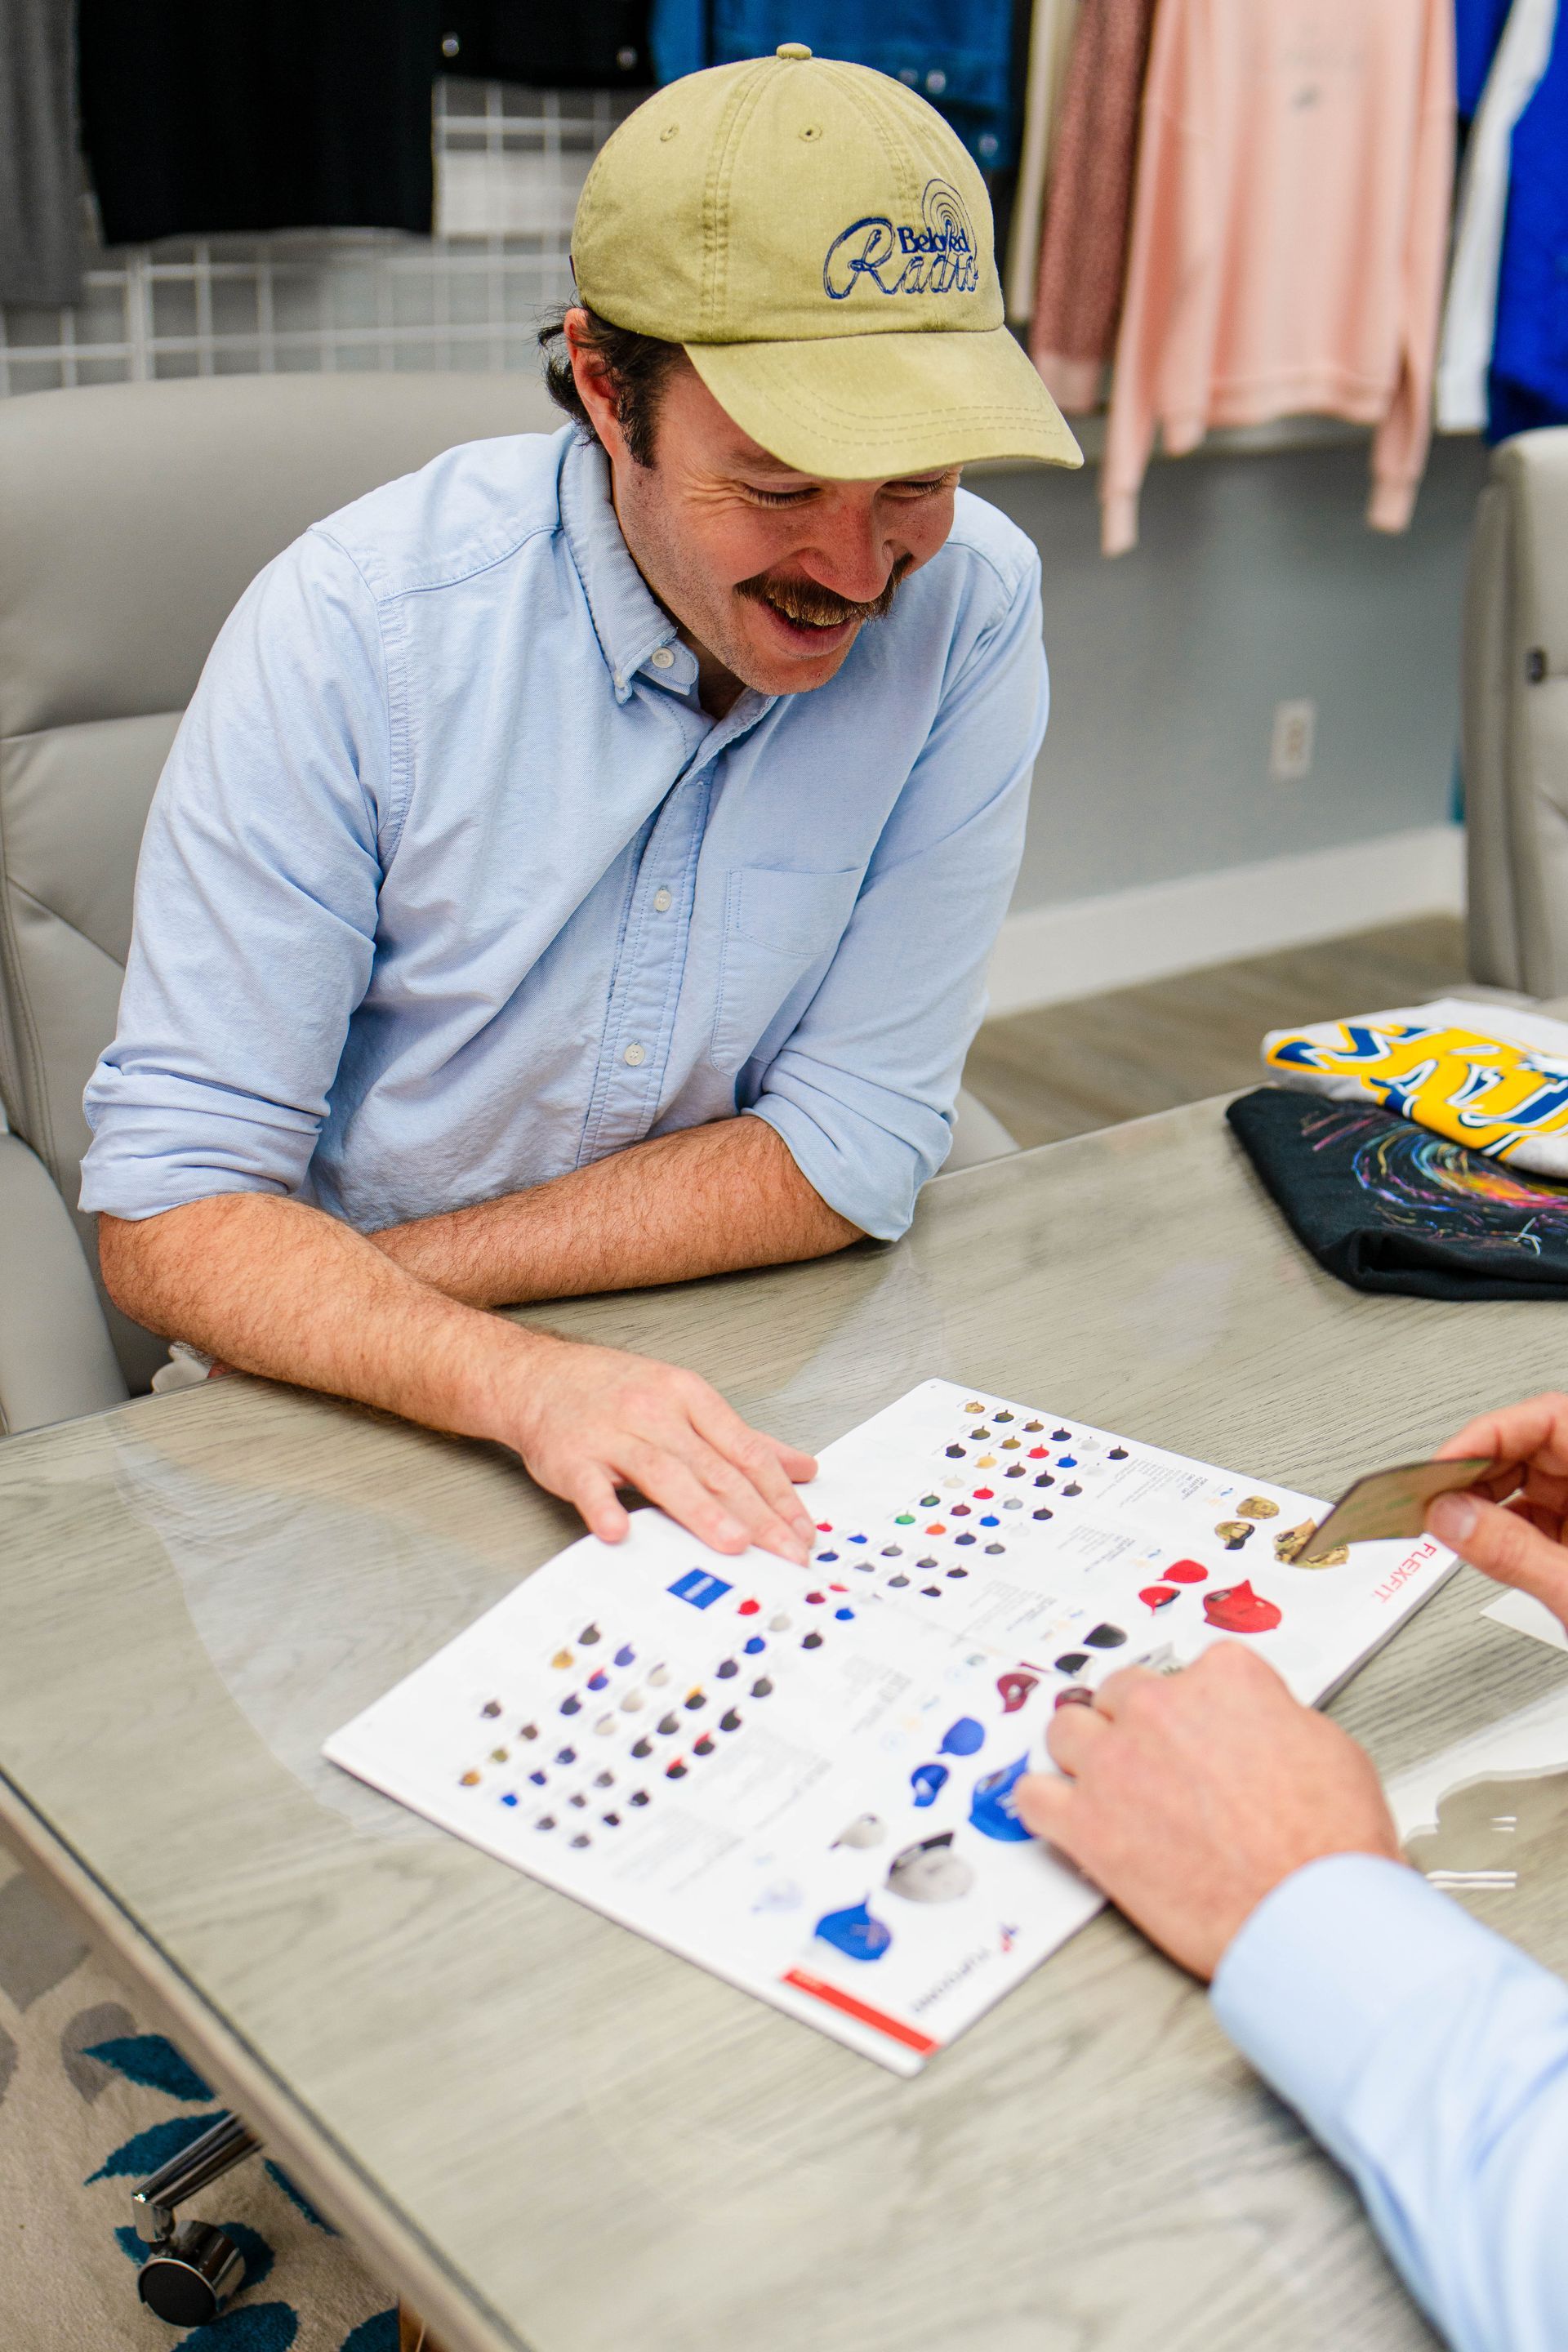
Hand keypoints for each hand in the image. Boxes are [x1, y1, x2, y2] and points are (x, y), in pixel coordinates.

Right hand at [496, 1333, 816, 1564]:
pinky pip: (589, 1485)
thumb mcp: (687, 1401)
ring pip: (663, 1474)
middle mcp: (655, 1413)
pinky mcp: (571, 1457)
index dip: (779, 1493)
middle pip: (714, 1468)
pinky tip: (619, 1531)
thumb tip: (803, 1468)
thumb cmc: (617, 1392)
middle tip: (786, 1551)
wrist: (538, 1378)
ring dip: (701, 1511)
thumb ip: (743, 1440)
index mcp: (690, 1398)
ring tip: (733, 1544)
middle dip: (756, 1514)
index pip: (745, 1450)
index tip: (802, 1530)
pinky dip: (604, 1506)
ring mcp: (612, 1434)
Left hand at [1014, 1646, 1401, 1979]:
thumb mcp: (1329, 1749)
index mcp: (1224, 1679)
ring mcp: (1116, 1763)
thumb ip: (1273, 1718)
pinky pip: (1033, 1796)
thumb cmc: (1330, 1846)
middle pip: (1119, 1693)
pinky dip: (1046, 1805)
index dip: (1196, 1708)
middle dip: (1134, 1724)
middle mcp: (1160, 1709)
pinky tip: (1064, 1816)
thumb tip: (1256, 1723)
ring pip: (1066, 1730)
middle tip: (1152, 1762)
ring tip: (1104, 1783)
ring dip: (1083, 1753)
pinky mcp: (1086, 1824)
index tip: (1198, 1732)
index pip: (1191, 1669)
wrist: (1311, 1918)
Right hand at [1429, 1392, 1567, 1629]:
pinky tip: (1487, 1542)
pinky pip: (1547, 1514)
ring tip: (1455, 1522)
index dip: (1491, 1434)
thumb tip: (1451, 1517)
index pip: (1552, 1419)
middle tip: (1439, 1495)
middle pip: (1541, 1447)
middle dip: (1485, 1469)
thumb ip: (1512, 1551)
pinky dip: (1512, 1526)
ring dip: (1493, 1499)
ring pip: (1540, 1481)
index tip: (1445, 1463)